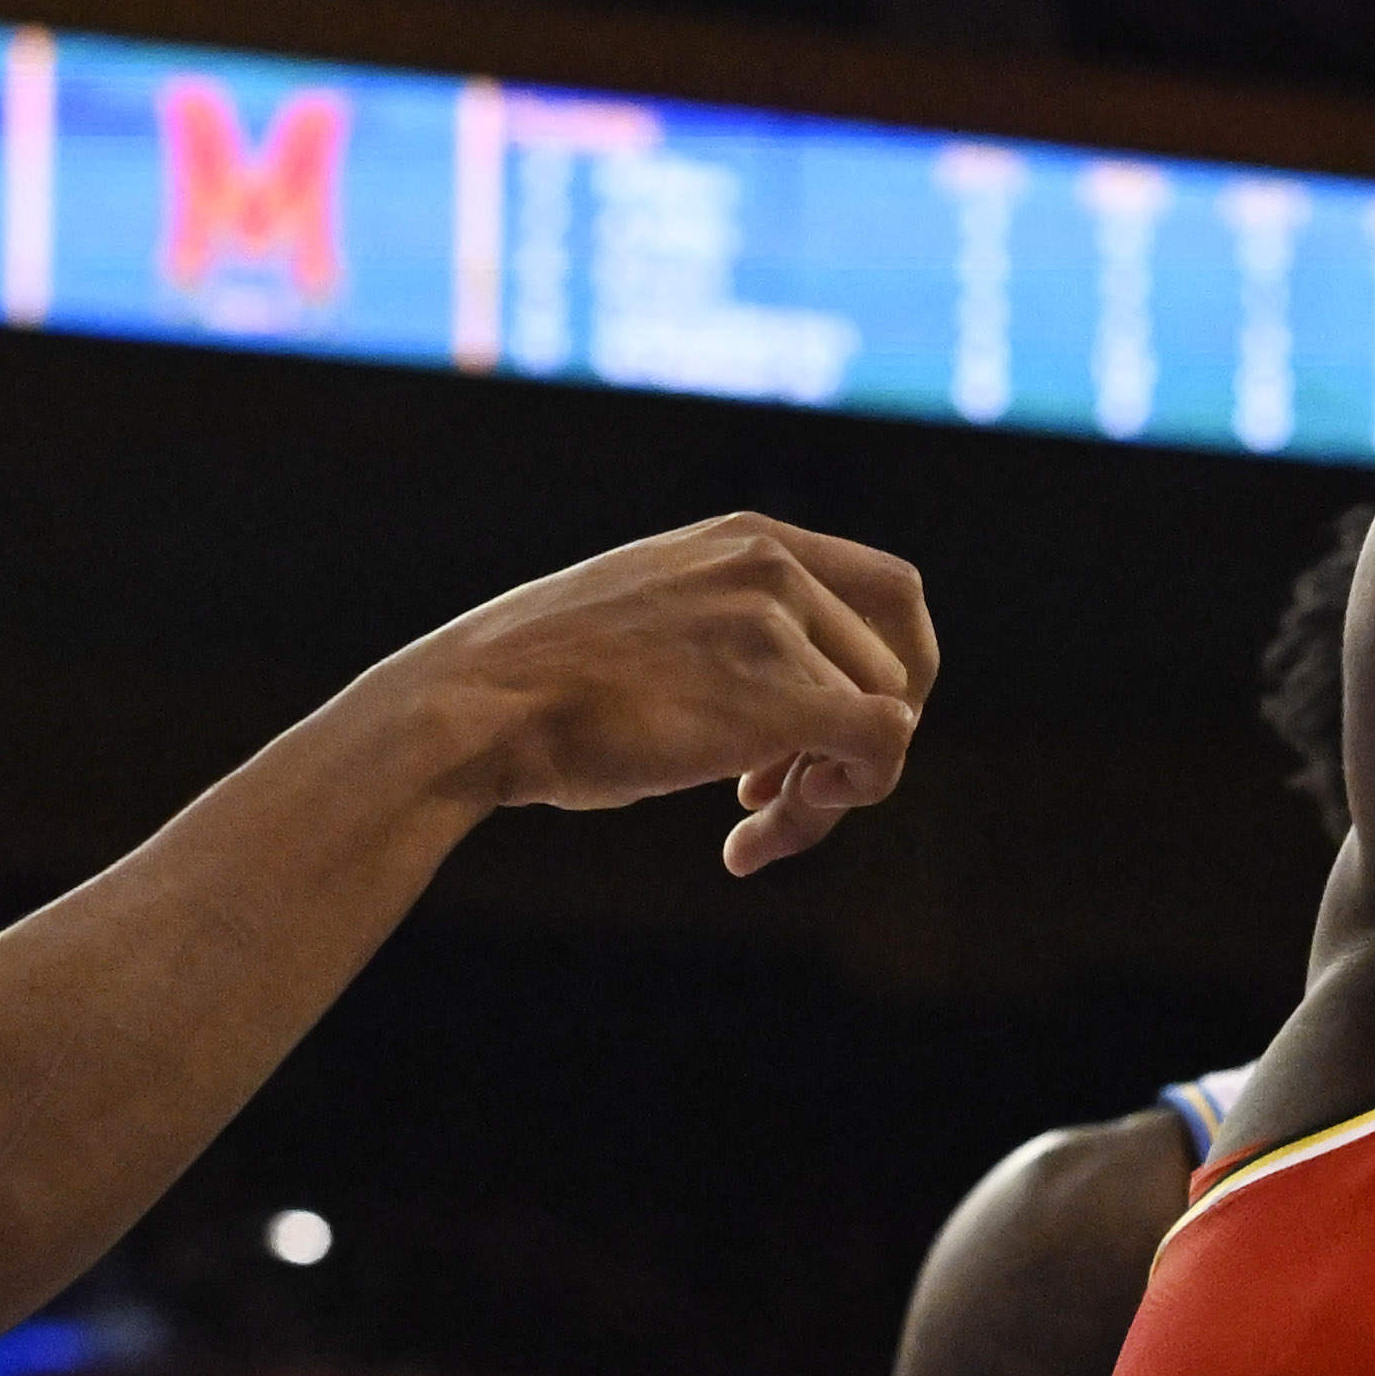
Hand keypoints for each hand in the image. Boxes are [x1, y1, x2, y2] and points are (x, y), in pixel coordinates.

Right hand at [428, 512, 934, 872]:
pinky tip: (750, 837)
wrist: (477, 705)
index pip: (895, 592)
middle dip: (859, 743)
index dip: (892, 670)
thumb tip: (802, 698)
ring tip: (749, 827)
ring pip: (885, 722)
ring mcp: (774, 627)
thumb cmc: (547, 683)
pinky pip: (880, 749)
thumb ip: (732, 621)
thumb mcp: (655, 608)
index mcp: (750, 537)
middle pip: (897, 667)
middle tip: (790, 792)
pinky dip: (842, 803)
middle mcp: (773, 567)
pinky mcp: (773, 697)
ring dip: (827, 796)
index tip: (834, 728)